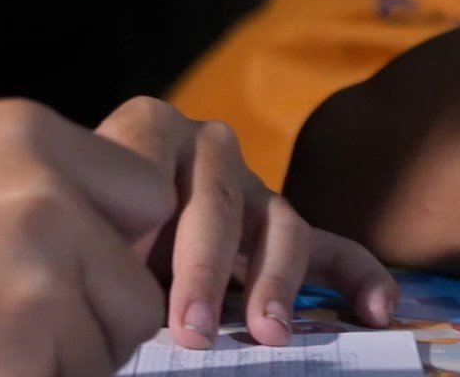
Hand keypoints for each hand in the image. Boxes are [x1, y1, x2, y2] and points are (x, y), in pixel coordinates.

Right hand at [0, 99, 174, 376]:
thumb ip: (47, 191)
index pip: (146, 194)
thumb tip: (136, 241)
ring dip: (60, 360)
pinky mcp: (20, 357)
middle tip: (3, 316)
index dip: (115, 242)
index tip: (68, 265)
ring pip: (109, 349)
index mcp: (28, 136)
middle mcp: (43, 196)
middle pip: (138, 286)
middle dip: (94, 318)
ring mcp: (36, 279)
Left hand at [94, 97, 398, 349]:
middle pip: (218, 203)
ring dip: (274, 283)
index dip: (145, 229)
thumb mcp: (81, 211)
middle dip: (204, 274)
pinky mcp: (284, 228)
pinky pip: (332, 248)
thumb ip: (101, 228)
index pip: (155, 169)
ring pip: (280, 225)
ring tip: (267, 333)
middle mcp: (208, 145)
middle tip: (191, 332)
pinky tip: (377, 311)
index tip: (131, 275)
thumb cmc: (84, 216)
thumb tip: (115, 280)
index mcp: (150, 126)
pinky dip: (359, 277)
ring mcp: (253, 186)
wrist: (91, 214)